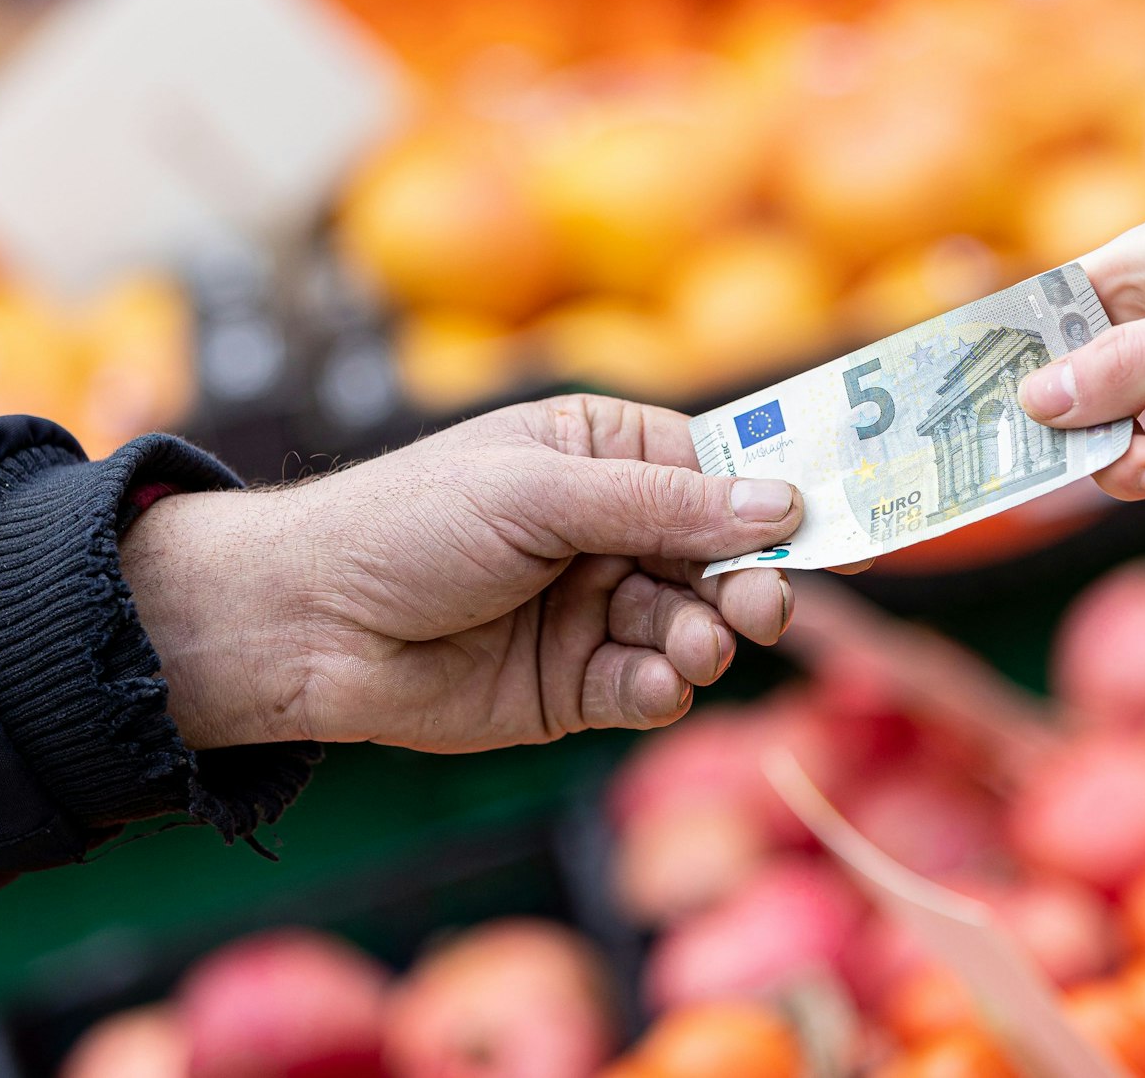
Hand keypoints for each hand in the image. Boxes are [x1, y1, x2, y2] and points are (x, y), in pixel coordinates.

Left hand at [121, 395, 801, 752]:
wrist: (305, 625)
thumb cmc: (409, 524)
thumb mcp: (540, 494)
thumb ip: (664, 505)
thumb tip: (783, 504)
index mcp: (605, 454)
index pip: (722, 470)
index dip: (779, 499)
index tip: (839, 526)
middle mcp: (613, 530)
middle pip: (724, 557)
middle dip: (749, 582)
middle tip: (762, 606)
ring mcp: (596, 610)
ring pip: (695, 628)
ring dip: (705, 639)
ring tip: (690, 646)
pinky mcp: (576, 686)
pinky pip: (650, 689)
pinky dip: (661, 689)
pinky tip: (647, 685)